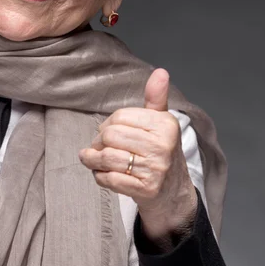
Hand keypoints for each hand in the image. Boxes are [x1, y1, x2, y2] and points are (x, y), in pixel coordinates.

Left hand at [78, 68, 197, 249]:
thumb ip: (156, 97)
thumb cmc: (159, 151)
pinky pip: (110, 179)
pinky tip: (102, 174)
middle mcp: (163, 146)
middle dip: (97, 143)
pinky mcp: (146, 189)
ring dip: (92, 160)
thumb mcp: (160, 122)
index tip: (107, 132)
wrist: (173, 193)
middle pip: (109, 136)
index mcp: (165, 125)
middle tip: (97, 148)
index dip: (107, 124)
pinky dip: (99, 176)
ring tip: (91, 160)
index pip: (119, 117)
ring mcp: (156, 169)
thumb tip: (160, 72)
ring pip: (107, 157)